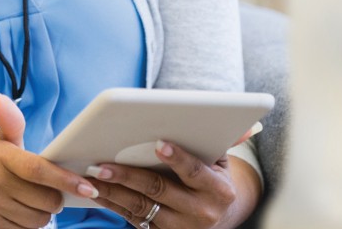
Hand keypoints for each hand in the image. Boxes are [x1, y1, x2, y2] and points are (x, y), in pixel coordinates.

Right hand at [0, 92, 100, 227]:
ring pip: (39, 219)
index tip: (87, 186)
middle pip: (46, 199)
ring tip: (29, 202)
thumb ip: (10, 123)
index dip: (65, 179)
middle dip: (55, 198)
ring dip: (41, 213)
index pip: (38, 169)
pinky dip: (27, 226)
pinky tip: (17, 214)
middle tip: (48, 192)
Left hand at [86, 141, 259, 228]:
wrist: (216, 220)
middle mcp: (200, 213)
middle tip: (102, 162)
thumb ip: (225, 141)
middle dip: (128, 175)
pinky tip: (96, 191)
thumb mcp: (222, 163)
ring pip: (140, 208)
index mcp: (219, 191)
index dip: (178, 158)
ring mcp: (179, 228)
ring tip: (92, 176)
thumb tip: (249, 123)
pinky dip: (112, 205)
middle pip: (159, 190)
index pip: (195, 172)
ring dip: (112, 191)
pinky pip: (131, 220)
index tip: (159, 144)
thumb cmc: (214, 180)